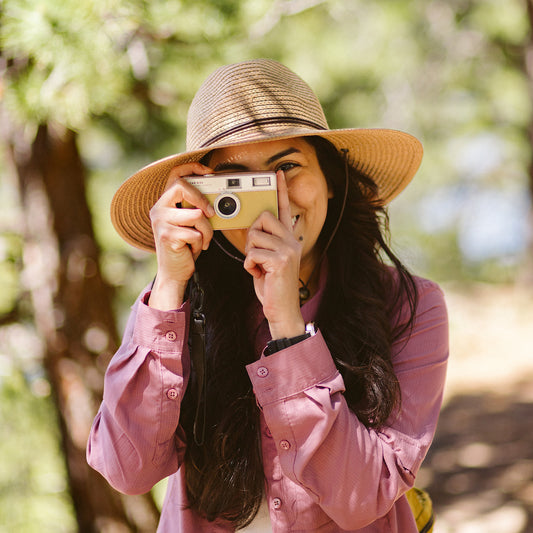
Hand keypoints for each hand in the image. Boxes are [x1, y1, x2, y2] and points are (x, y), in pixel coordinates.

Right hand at [148, 162, 214, 309]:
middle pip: (182, 187)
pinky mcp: (167, 236)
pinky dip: (200, 243)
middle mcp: (159, 209)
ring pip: (196, 215)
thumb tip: (218, 199)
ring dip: (206, 231)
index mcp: (164, 202)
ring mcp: (161, 222)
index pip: (175, 174)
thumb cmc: (185, 246)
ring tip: (201, 240)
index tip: (209, 172)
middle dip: (202, 199)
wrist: (174, 272)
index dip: (193, 168)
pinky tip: (193, 249)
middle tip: (211, 213)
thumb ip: (196, 209)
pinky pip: (195, 233)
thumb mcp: (190, 224)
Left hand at [243, 171, 304, 338]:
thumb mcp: (269, 260)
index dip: (280, 190)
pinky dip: (249, 266)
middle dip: (252, 235)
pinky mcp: (281, 261)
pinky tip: (259, 275)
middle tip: (257, 254)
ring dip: (250, 254)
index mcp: (289, 239)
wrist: (282, 309)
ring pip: (254, 236)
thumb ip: (266, 242)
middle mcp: (292, 241)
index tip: (276, 173)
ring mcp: (288, 250)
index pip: (284, 209)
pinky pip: (252, 253)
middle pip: (263, 218)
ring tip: (259, 268)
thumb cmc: (272, 285)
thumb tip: (254, 228)